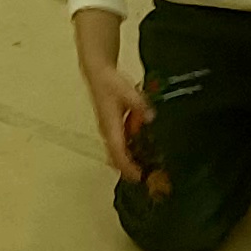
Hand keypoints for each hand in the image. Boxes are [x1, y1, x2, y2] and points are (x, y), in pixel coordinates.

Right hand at [80, 57, 152, 187]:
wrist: (98, 73)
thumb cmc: (110, 82)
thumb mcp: (128, 91)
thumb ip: (139, 105)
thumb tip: (150, 117)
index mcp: (110, 126)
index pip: (117, 153)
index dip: (127, 167)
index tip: (139, 177)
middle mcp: (108, 132)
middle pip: (117, 157)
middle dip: (131, 168)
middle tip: (149, 175)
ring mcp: (110, 130)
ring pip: (120, 150)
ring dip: (134, 155)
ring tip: (151, 159)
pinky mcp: (113, 126)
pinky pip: (123, 141)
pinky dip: (134, 145)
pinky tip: (145, 139)